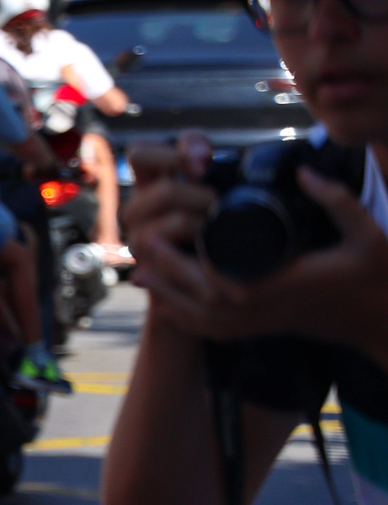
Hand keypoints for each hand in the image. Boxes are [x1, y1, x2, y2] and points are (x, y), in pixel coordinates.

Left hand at [131, 138, 387, 366]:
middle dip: (165, 267)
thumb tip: (302, 172)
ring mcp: (256, 325)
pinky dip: (185, 321)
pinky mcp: (259, 333)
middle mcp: (257, 309)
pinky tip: (167, 306)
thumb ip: (336, 200)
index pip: (214, 269)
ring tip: (139, 272)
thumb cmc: (377, 278)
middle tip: (143, 240)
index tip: (174, 223)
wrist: (382, 322)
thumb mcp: (367, 234)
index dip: (190, 248)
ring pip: (196, 316)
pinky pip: (211, 332)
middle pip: (193, 292)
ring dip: (166, 294)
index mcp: (273, 284)